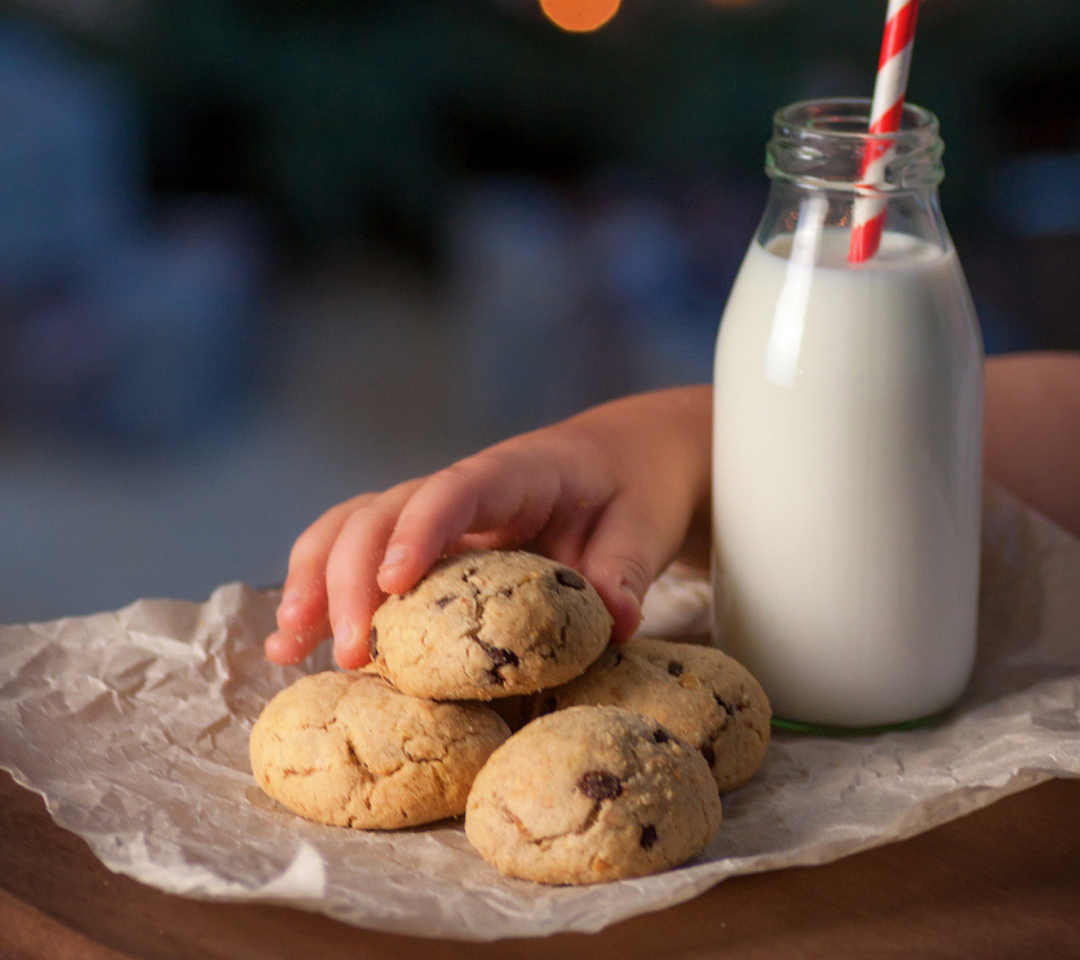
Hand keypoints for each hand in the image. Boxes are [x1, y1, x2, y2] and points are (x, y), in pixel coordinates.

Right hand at [263, 386, 712, 669]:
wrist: (628, 457)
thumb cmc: (636, 486)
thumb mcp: (645, 525)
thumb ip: (626, 569)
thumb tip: (614, 622)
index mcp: (516, 472)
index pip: (455, 490)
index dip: (418, 532)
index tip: (392, 585)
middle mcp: (461, 489)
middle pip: (381, 513)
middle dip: (350, 579)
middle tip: (351, 654)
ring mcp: (435, 513)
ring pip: (351, 527)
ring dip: (314, 582)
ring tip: (289, 647)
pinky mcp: (427, 542)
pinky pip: (360, 555)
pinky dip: (321, 592)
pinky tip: (292, 643)